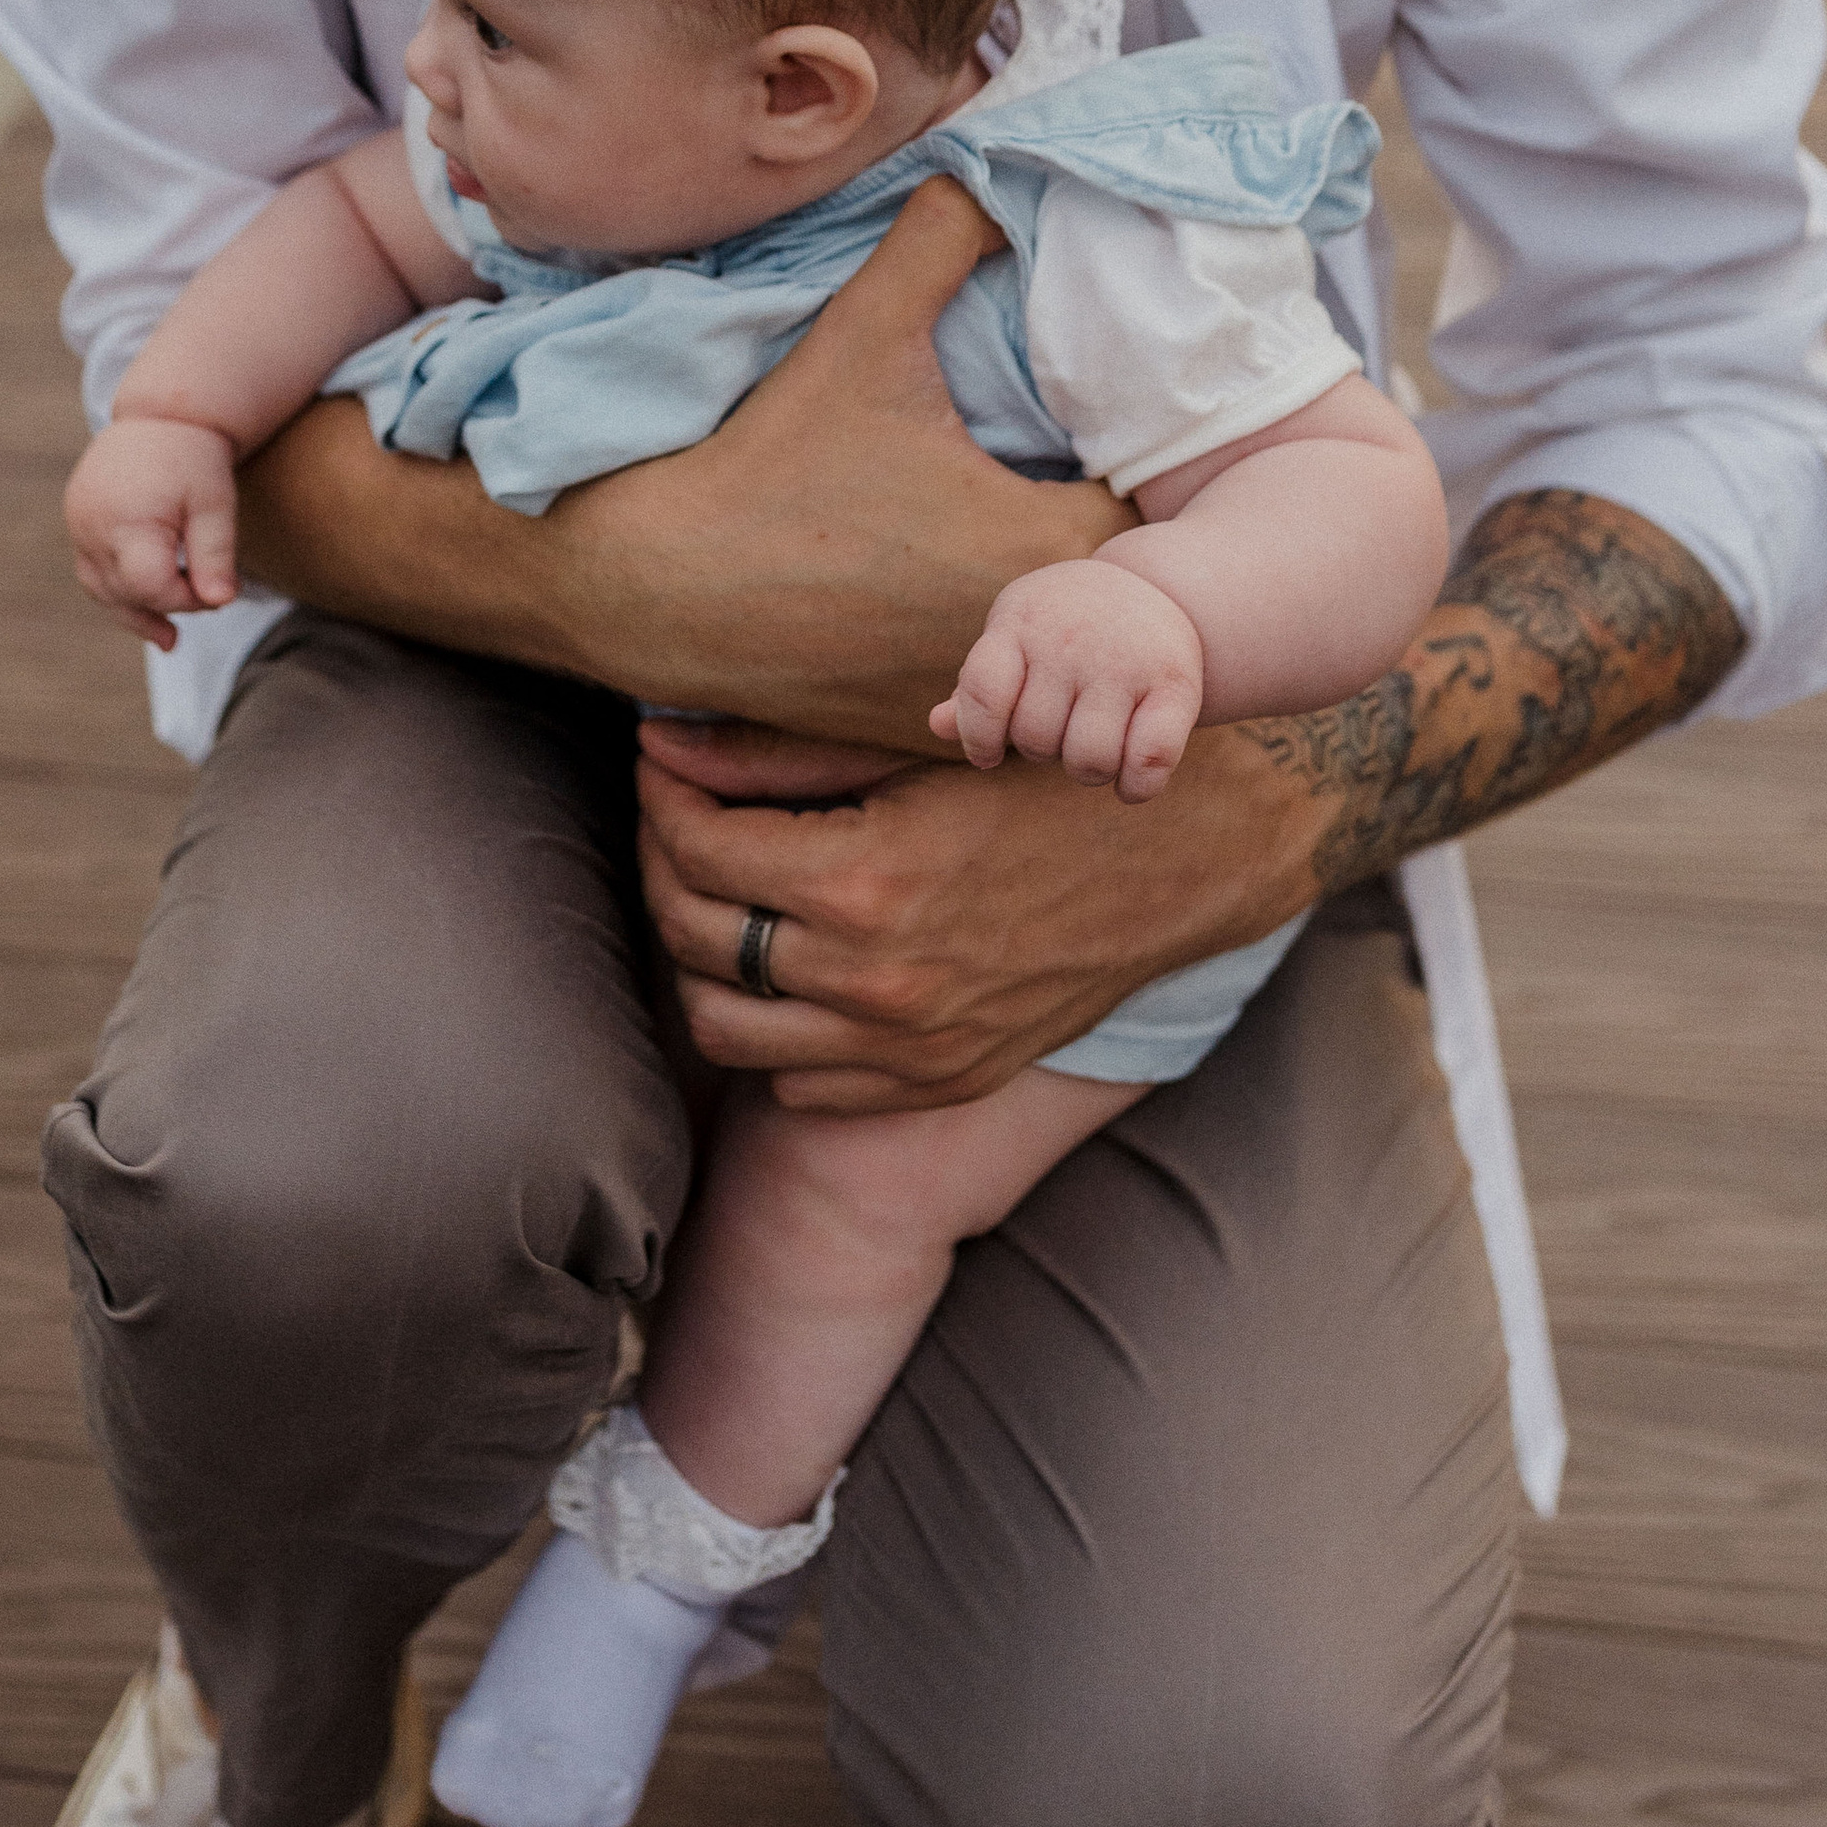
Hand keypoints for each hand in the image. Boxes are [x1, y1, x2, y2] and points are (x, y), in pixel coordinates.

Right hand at [65, 414, 240, 645]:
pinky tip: (148, 608)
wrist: (160, 413)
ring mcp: (77, 524)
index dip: (186, 599)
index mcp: (126, 519)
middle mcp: (91, 525)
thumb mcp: (215, 503)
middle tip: (209, 602)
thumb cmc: (193, 458)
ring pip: (101, 588)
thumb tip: (221, 603)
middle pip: (125, 592)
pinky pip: (93, 570)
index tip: (219, 591)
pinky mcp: (76, 521)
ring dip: (135, 612)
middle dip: (167, 605)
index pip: (151, 587)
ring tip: (169, 638)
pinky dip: (119, 589)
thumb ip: (216, 554)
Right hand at [242, 178, 1132, 747]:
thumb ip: (940, 243)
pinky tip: (967, 610)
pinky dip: (1004, 660)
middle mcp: (1021, 635)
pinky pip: (1006, 704)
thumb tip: (990, 167)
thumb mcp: (859, 336)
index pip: (1173, 524)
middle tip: (1117, 490)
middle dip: (1130, 549)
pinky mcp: (921, 736)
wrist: (647, 585)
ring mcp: (975, 698)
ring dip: (1067, 614)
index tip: (1156, 442)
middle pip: (1132, 602)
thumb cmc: (763, 465)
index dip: (1176, 481)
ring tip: (1049, 554)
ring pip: (1069, 661)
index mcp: (1034, 542)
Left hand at [637, 713, 1314, 1111]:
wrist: (1170, 865)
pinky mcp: (933, 1084)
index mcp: (864, 883)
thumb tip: (656, 742)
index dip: (663, 798)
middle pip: (693, 935)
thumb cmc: (1037, 783)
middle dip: (664, 865)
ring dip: (699, 959)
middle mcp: (874, 981)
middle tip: (680, 820)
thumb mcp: (907, 752)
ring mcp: (905, 1049)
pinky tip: (787, 962)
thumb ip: (772, 755)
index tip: (665, 765)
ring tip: (719, 897)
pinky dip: (770, 1027)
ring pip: (724, 1027)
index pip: (697, 848)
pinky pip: (796, 1082)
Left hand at [931, 563, 1204, 801]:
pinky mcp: (1174, 685)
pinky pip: (1148, 762)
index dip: (978, 737)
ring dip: (1086, 771)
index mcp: (1021, 622)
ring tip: (1091, 747)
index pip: (982, 691)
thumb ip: (978, 686)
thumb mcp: (1015, 636)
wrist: (1156, 586)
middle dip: (1041, 751)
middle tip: (1059, 728)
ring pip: (1089, 759)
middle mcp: (1071, 639)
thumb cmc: (1063, 626)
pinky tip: (1128, 782)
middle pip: (1036, 739)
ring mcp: (1124, 661)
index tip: (988, 754)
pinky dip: (1135, 787)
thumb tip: (938, 725)